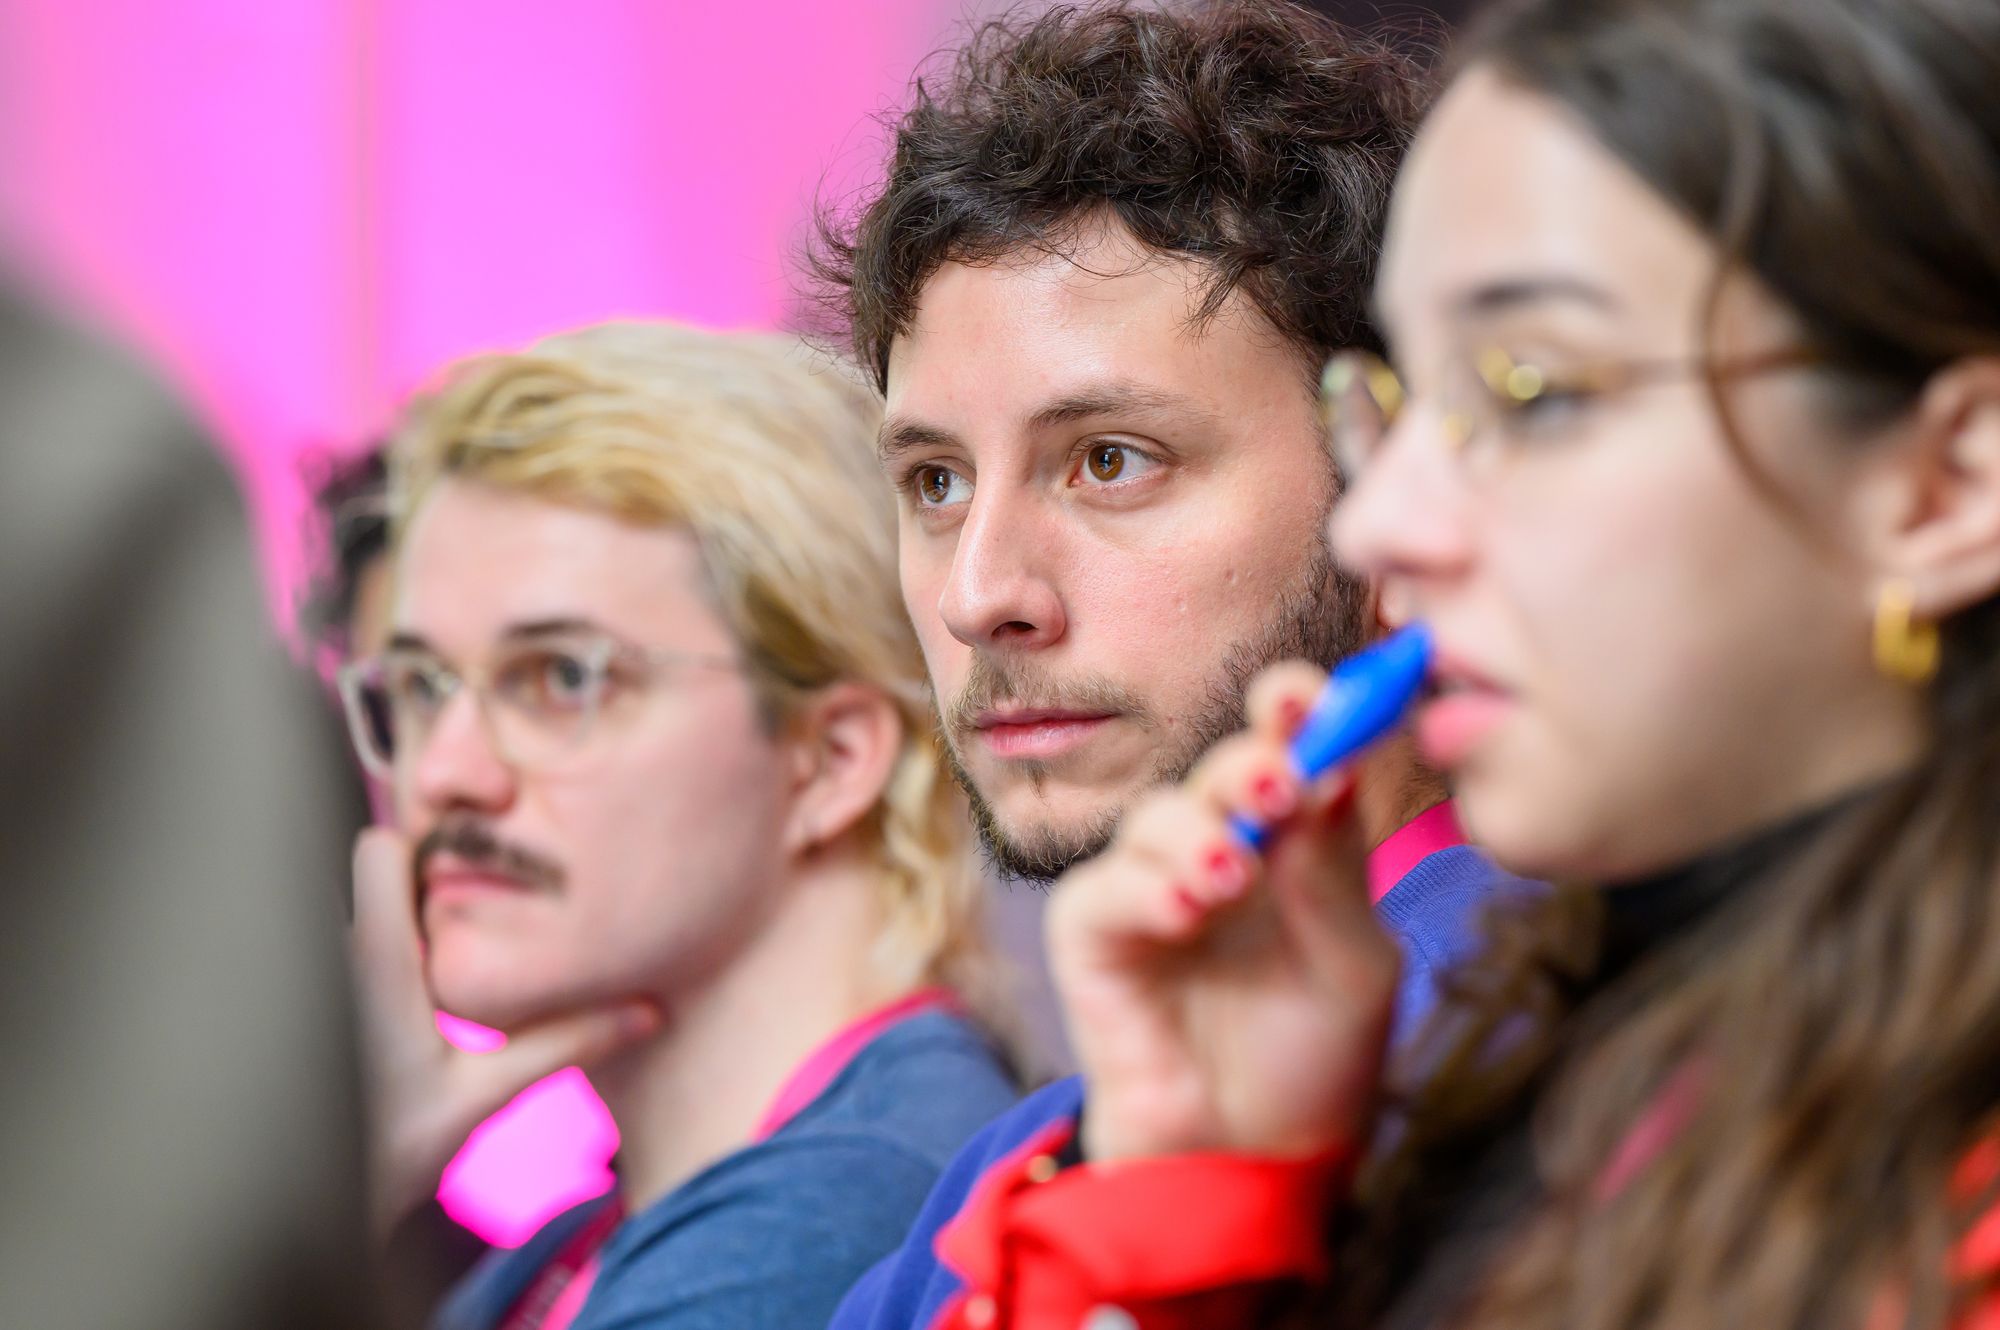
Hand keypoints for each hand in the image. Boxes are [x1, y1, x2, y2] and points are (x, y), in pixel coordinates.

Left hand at [348, 827, 658, 1238]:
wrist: (298, 1215)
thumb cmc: (384, 1152)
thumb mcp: (485, 1096)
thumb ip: (566, 1043)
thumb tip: (649, 1012)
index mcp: (377, 957)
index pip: (378, 847)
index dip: (426, 849)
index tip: (472, 885)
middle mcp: (335, 955)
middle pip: (376, 878)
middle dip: (428, 894)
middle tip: (476, 939)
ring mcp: (317, 978)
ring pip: (361, 917)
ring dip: (405, 935)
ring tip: (445, 983)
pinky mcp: (311, 1004)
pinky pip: (347, 955)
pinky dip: (380, 966)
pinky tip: (409, 1016)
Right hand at [1048, 663, 1399, 1162]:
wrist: (1250, 1163)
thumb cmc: (1310, 1064)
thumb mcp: (1352, 966)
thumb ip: (1332, 870)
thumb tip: (1333, 763)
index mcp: (1293, 847)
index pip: (1290, 753)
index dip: (1295, 714)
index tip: (1312, 698)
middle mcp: (1220, 850)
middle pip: (1222, 773)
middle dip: (1248, 767)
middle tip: (1277, 785)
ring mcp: (1151, 890)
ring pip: (1158, 818)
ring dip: (1196, 834)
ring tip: (1230, 877)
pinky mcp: (1093, 938)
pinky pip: (1105, 889)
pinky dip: (1144, 890)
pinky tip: (1183, 912)